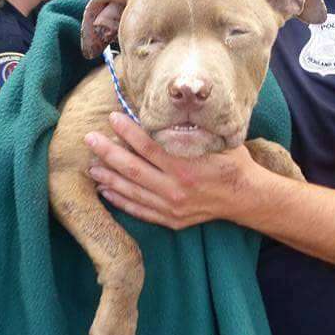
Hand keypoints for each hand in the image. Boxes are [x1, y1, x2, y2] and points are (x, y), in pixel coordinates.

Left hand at [85, 112, 259, 229]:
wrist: (246, 198)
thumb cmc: (232, 164)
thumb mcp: (217, 141)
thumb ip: (191, 132)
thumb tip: (167, 113)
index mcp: (186, 167)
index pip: (149, 147)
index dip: (128, 132)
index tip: (112, 118)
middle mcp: (175, 188)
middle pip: (133, 169)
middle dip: (108, 153)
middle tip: (89, 139)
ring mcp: (171, 207)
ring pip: (132, 191)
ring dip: (109, 178)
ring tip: (91, 166)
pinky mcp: (170, 220)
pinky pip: (139, 210)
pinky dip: (121, 201)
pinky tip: (106, 191)